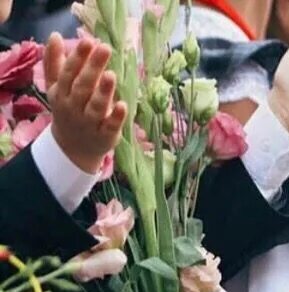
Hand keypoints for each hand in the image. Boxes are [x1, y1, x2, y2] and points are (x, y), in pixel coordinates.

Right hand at [44, 33, 126, 174]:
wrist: (72, 149)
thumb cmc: (68, 110)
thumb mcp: (57, 88)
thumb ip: (54, 63)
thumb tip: (54, 36)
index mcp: (61, 93)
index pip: (69, 72)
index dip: (78, 57)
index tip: (89, 41)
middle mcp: (73, 107)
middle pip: (82, 86)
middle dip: (93, 67)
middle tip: (105, 48)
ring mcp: (89, 123)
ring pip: (95, 106)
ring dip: (103, 91)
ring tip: (111, 75)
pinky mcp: (105, 137)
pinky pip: (110, 126)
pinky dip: (116, 117)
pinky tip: (124, 105)